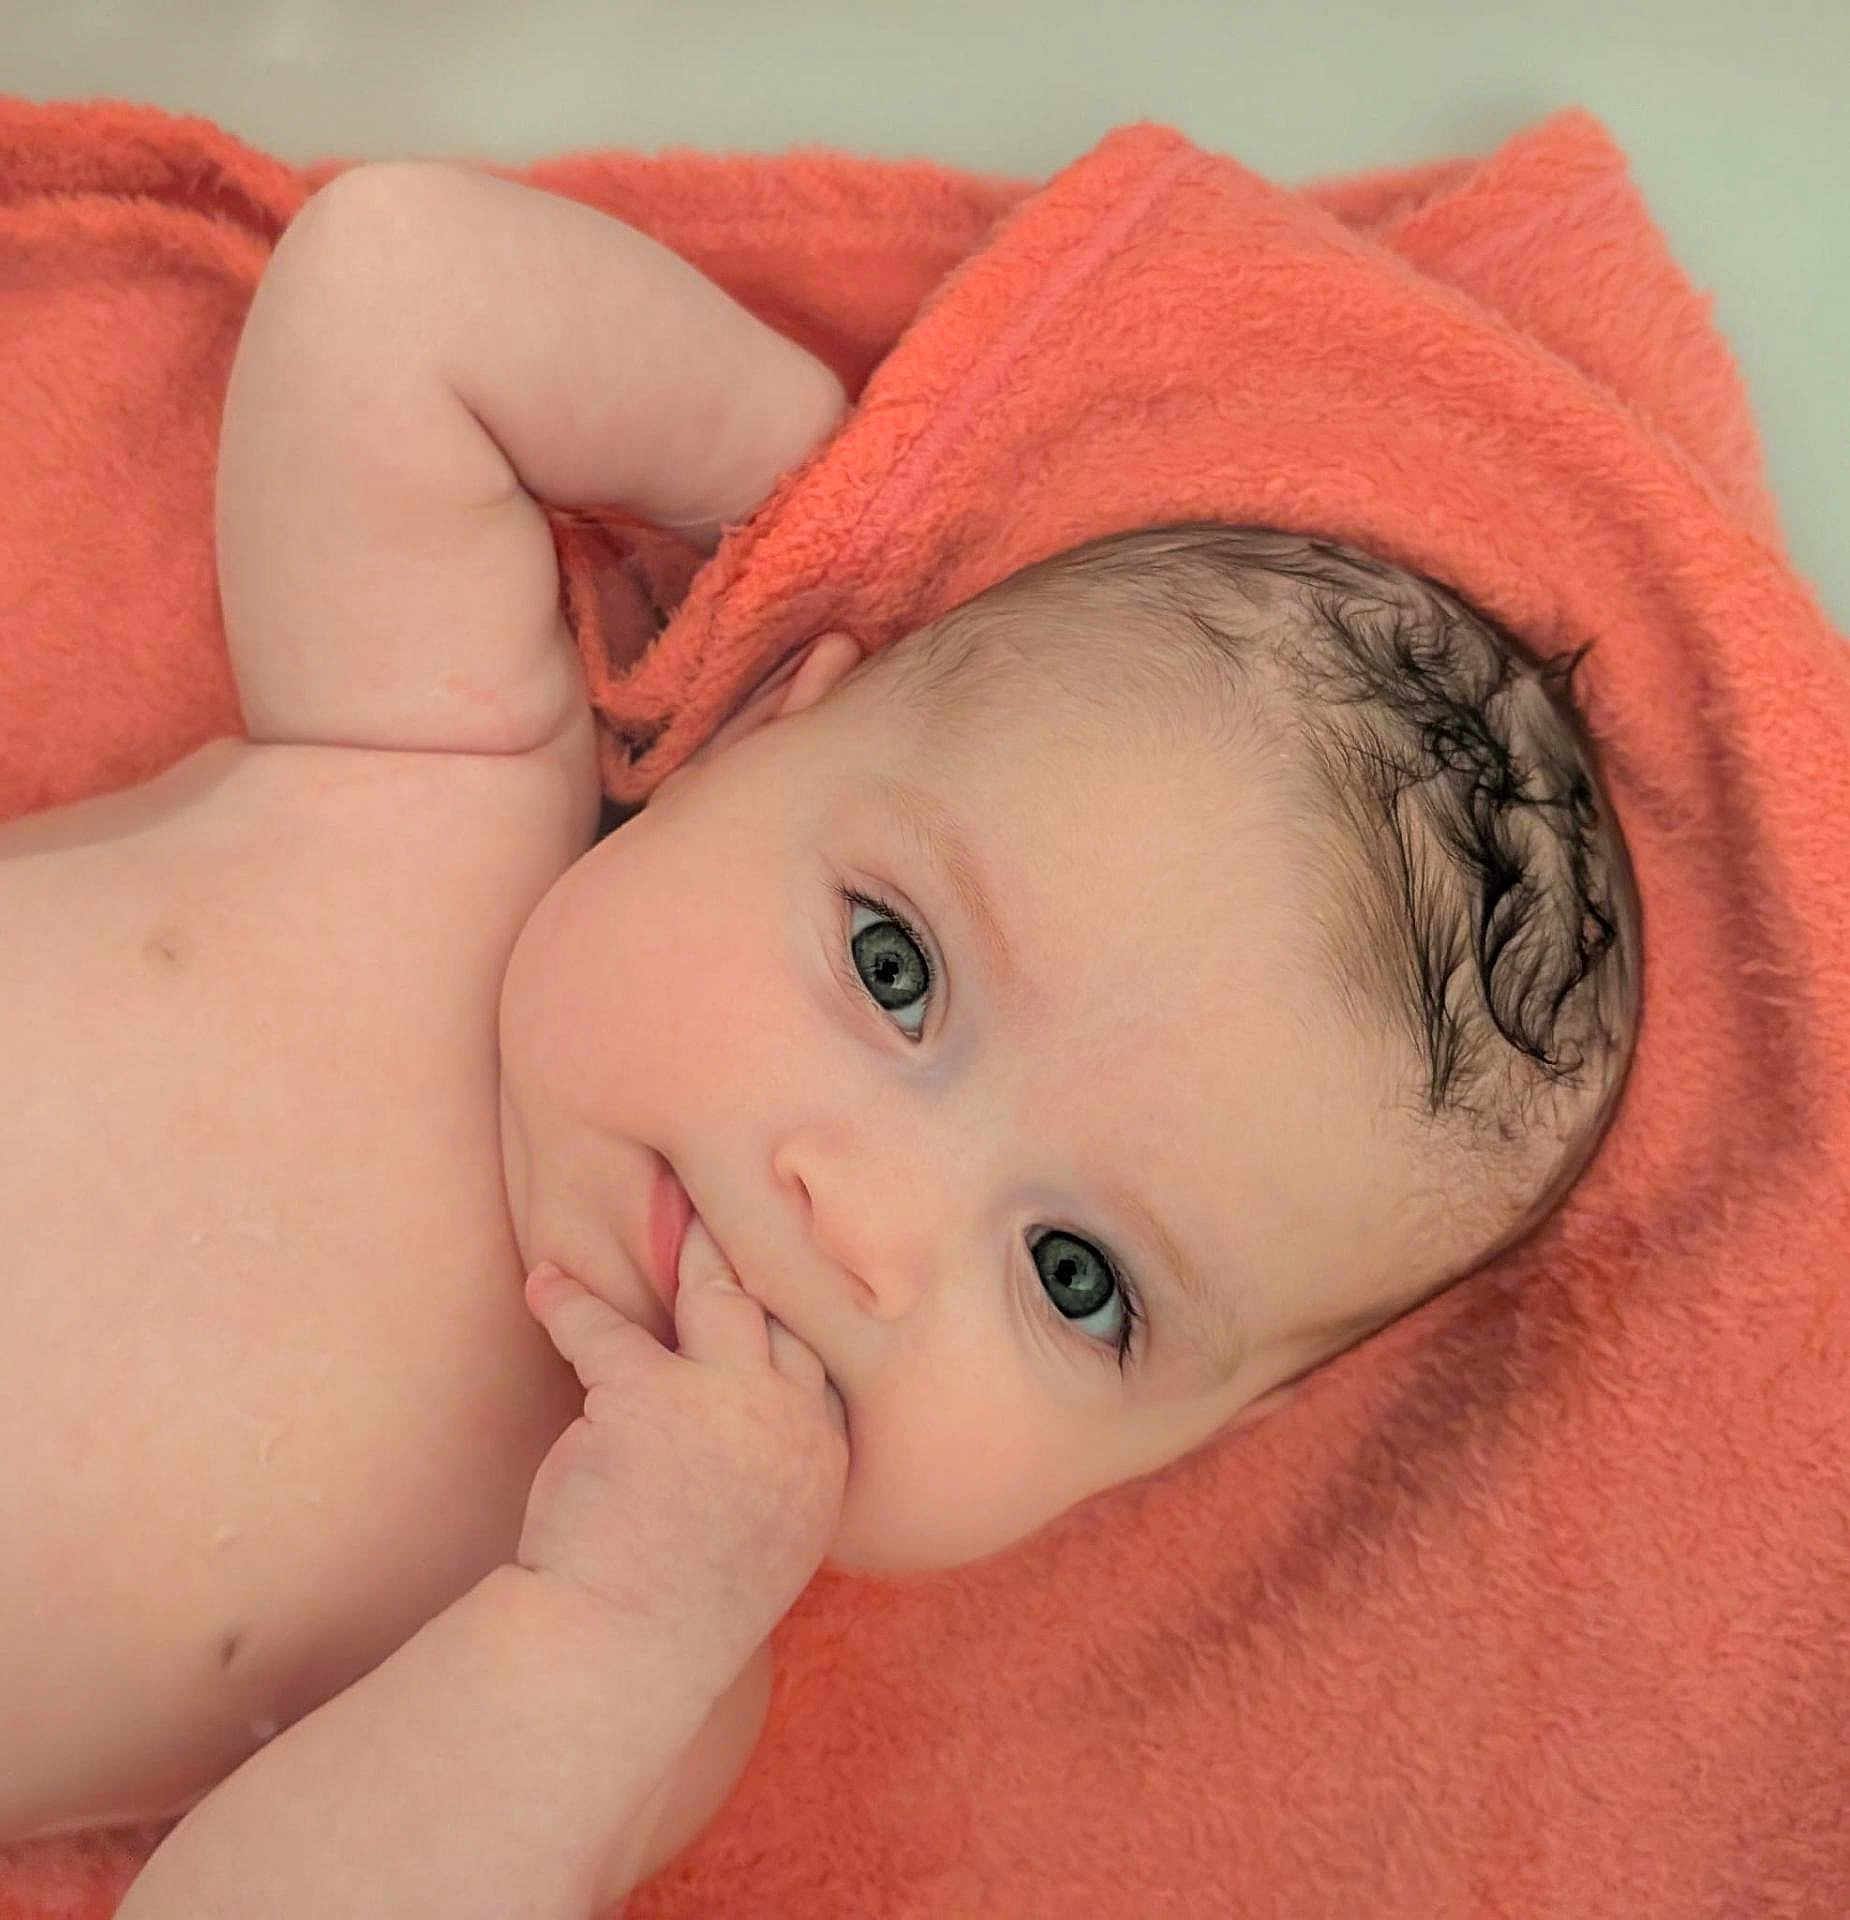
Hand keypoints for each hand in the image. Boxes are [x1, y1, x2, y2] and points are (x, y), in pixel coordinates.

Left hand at [517, 1218, 847, 1677]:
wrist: (611, 1655)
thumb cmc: (674, 1604)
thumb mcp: (758, 1532)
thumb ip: (770, 1462)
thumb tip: (748, 1404)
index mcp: (822, 1462)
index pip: (822, 1354)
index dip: (800, 1302)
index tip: (784, 1259)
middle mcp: (791, 1426)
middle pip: (783, 1304)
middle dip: (759, 1245)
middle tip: (734, 1192)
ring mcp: (728, 1406)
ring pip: (716, 1290)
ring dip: (686, 1242)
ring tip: (663, 1197)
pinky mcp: (646, 1396)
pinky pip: (604, 1325)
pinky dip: (566, 1300)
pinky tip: (544, 1284)